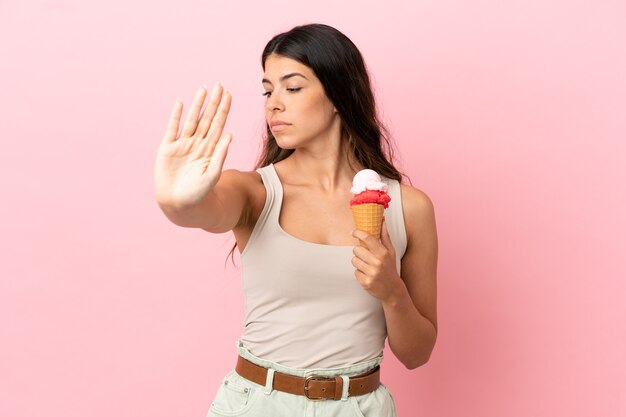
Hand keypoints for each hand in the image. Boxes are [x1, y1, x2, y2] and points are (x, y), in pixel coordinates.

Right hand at [154, 83, 232, 207]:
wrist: (179, 205)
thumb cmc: (199, 194)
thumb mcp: (213, 173)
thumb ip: (221, 153)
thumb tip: (231, 134)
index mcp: (210, 150)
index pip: (219, 125)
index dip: (223, 109)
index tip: (228, 94)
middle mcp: (197, 144)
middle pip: (207, 118)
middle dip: (213, 102)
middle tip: (220, 85)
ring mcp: (182, 145)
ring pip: (191, 120)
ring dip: (197, 105)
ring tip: (203, 89)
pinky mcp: (167, 149)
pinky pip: (172, 128)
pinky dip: (176, 116)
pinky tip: (181, 103)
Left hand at [351, 218, 402, 301]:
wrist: (392, 290)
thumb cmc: (390, 268)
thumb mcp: (390, 252)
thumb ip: (385, 236)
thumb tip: (382, 220)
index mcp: (383, 253)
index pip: (368, 238)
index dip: (358, 233)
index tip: (353, 232)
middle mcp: (377, 263)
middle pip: (356, 250)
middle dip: (359, 251)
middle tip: (366, 255)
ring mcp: (371, 273)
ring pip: (354, 261)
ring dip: (359, 262)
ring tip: (367, 266)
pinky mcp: (365, 282)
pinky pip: (355, 272)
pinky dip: (360, 273)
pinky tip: (368, 274)